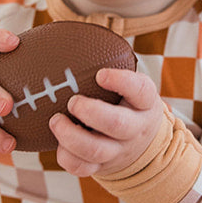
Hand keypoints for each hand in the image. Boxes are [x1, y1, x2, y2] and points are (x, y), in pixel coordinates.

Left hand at [48, 67, 165, 178]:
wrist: (141, 147)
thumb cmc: (127, 104)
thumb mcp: (133, 87)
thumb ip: (114, 69)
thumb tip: (70, 34)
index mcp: (145, 104)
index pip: (141, 91)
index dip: (122, 82)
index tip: (101, 74)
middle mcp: (135, 129)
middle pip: (117, 125)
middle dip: (91, 112)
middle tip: (72, 101)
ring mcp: (119, 151)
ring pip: (95, 150)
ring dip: (70, 136)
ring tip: (56, 120)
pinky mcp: (102, 168)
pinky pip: (82, 168)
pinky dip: (66, 156)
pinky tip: (58, 143)